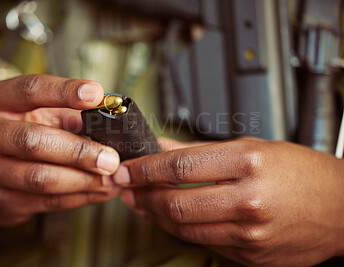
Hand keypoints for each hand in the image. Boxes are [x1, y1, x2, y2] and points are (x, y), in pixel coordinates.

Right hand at [0, 74, 120, 226]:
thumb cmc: (18, 132)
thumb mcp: (38, 114)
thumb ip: (69, 115)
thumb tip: (109, 120)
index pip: (29, 90)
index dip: (64, 91)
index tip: (97, 94)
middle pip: (33, 141)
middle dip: (78, 151)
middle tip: (111, 158)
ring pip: (40, 178)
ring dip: (83, 180)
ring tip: (112, 179)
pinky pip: (46, 201)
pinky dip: (80, 197)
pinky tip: (100, 191)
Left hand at [114, 138, 343, 265]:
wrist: (340, 207)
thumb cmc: (301, 172)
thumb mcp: (251, 147)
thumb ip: (199, 150)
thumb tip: (162, 148)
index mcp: (249, 162)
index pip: (180, 166)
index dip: (145, 169)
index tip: (128, 169)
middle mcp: (248, 199)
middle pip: (176, 202)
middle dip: (143, 196)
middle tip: (128, 188)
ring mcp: (250, 232)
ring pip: (184, 227)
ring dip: (156, 215)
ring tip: (143, 203)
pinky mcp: (250, 254)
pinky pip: (204, 242)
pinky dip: (182, 229)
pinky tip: (172, 218)